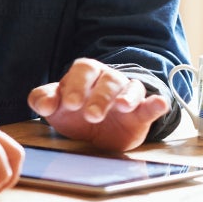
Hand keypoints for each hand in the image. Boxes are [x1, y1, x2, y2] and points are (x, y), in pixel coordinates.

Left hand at [27, 58, 169, 152]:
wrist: (97, 132)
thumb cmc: (74, 113)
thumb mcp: (55, 108)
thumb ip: (42, 100)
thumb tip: (43, 104)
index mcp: (85, 75)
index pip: (83, 69)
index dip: (76, 84)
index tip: (68, 104)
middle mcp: (108, 81)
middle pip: (107, 80)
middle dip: (100, 97)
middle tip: (91, 115)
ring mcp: (126, 95)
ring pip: (130, 88)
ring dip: (127, 97)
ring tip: (123, 107)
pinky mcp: (141, 113)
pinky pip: (151, 104)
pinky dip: (157, 103)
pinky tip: (160, 103)